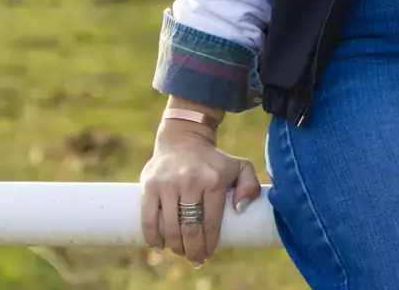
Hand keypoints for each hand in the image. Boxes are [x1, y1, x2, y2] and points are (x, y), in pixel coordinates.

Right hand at [137, 121, 261, 266]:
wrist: (183, 140)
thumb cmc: (213, 161)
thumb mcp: (239, 166)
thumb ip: (250, 185)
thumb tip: (240, 209)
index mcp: (214, 180)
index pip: (211, 221)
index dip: (209, 243)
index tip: (209, 254)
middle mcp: (191, 181)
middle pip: (190, 228)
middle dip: (193, 250)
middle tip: (195, 259)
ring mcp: (168, 184)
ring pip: (170, 226)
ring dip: (175, 246)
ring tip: (180, 252)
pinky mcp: (149, 185)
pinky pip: (148, 217)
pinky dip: (152, 236)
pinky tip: (159, 246)